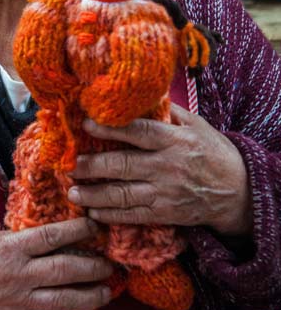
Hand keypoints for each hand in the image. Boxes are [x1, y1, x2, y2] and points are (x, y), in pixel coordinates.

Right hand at [0, 217, 112, 309]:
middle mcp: (19, 274)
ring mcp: (17, 301)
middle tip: (110, 265)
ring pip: (63, 300)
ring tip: (105, 292)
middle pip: (67, 270)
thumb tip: (51, 234)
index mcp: (12, 247)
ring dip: (89, 297)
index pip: (54, 236)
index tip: (95, 228)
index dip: (79, 231)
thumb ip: (21, 238)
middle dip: (94, 267)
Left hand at [68, 104, 251, 236]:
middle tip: (70, 164)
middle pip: (123, 166)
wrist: (238, 191)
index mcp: (174, 140)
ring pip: (124, 195)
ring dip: (95, 194)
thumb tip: (138, 94)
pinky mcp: (166, 214)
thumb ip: (166, 111)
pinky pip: (133, 216)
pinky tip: (93, 211)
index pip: (138, 132)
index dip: (110, 128)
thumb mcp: (195, 124)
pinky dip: (111, 215)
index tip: (86, 123)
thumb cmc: (212, 150)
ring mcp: (166, 193)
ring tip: (73, 190)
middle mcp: (168, 167)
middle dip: (92, 165)